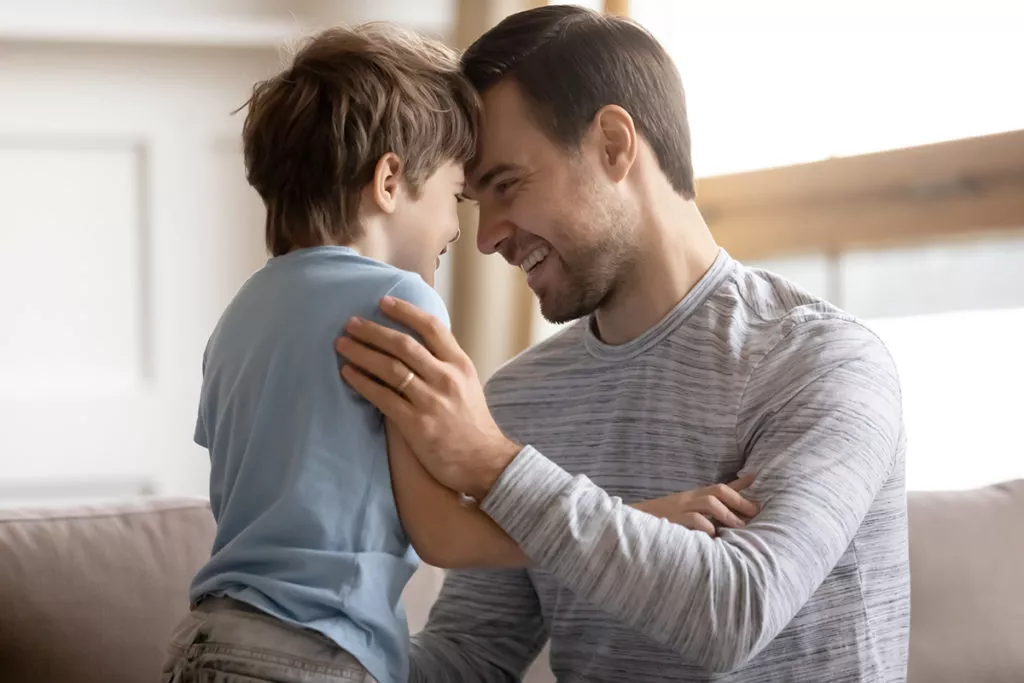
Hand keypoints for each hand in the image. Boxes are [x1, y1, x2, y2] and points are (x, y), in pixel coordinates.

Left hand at [335, 296, 520, 499]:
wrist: (485, 463)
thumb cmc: (473, 424)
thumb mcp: (468, 385)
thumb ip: (444, 364)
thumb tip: (415, 344)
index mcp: (460, 364)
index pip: (432, 327)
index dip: (406, 311)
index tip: (383, 302)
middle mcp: (446, 378)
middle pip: (404, 345)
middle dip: (373, 331)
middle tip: (350, 323)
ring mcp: (431, 401)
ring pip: (390, 368)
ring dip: (362, 354)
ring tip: (342, 345)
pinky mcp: (416, 424)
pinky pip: (383, 398)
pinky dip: (363, 383)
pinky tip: (348, 374)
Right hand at [633, 473, 758, 536]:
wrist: (635, 525)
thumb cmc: (666, 521)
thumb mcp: (688, 511)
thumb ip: (709, 509)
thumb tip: (729, 508)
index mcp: (693, 496)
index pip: (720, 487)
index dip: (742, 486)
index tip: (763, 488)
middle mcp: (688, 499)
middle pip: (717, 491)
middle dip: (739, 501)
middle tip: (755, 513)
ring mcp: (680, 509)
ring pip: (708, 503)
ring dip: (727, 515)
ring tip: (741, 528)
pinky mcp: (673, 522)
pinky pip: (695, 520)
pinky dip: (708, 528)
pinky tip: (715, 536)